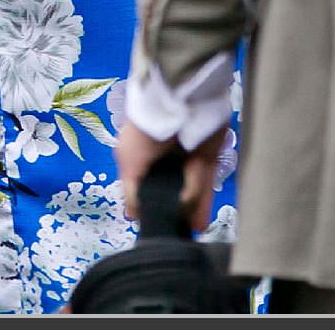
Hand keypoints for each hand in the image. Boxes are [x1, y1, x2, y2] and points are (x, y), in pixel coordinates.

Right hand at [116, 120, 221, 235]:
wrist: (179, 103)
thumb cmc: (146, 131)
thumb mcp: (127, 159)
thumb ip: (132, 191)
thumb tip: (133, 215)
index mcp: (140, 157)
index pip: (144, 186)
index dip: (147, 204)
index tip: (152, 223)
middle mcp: (164, 159)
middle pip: (168, 190)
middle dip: (170, 210)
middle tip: (174, 230)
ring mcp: (187, 159)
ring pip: (188, 191)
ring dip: (188, 212)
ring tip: (188, 232)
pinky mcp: (207, 158)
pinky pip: (205, 185)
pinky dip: (203, 204)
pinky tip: (199, 223)